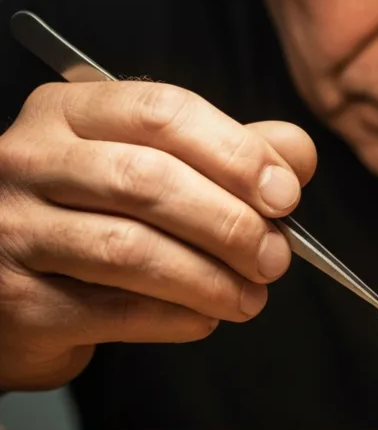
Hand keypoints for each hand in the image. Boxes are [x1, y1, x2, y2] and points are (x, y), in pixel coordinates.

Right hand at [0, 81, 315, 388]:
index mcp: (70, 112)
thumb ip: (227, 153)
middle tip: (275, 257)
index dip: (237, 154)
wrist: (11, 285)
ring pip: (130, 249)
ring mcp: (14, 229)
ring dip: (211, 278)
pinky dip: (176, 317)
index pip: (163, 113)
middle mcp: (30, 160)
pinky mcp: (17, 299)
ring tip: (250, 296)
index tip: (286, 195)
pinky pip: (113, 309)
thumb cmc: (92, 216)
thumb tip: (296, 155)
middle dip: (230, 224)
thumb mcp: (153, 164)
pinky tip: (204, 317)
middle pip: (147, 180)